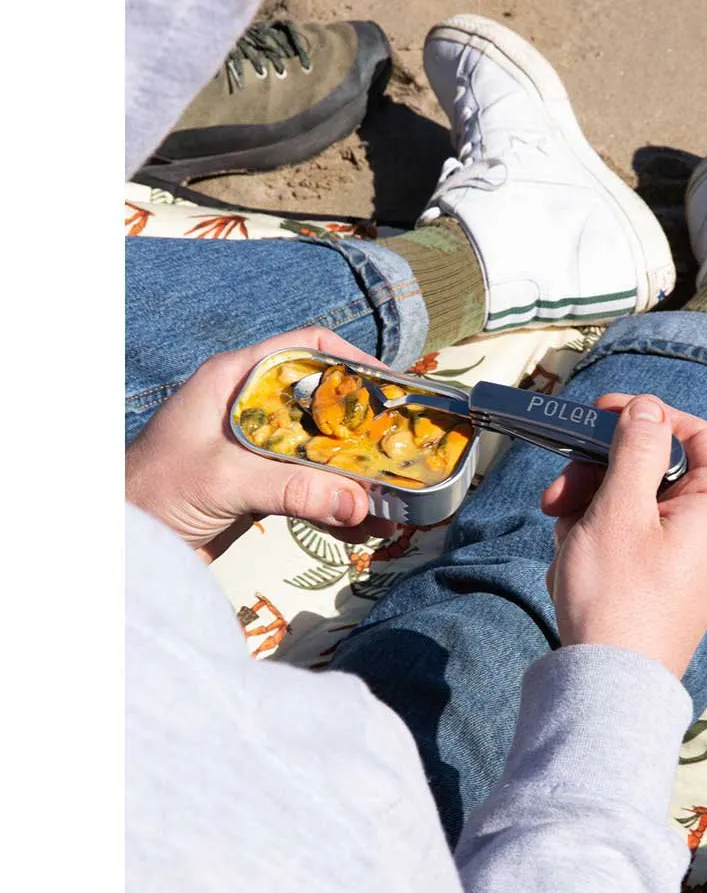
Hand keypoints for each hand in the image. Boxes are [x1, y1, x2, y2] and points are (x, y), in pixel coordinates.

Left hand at [126, 328, 393, 561]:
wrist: (118, 544)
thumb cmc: (152, 493)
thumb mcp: (225, 479)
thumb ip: (293, 487)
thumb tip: (359, 503)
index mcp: (237, 379)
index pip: (306, 348)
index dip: (352, 360)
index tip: (389, 389)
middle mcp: (251, 407)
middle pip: (324, 403)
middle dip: (364, 429)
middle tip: (403, 448)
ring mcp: (257, 448)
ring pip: (322, 449)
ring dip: (357, 474)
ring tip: (394, 496)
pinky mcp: (259, 485)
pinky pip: (311, 488)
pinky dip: (338, 505)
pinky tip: (365, 525)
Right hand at [540, 394, 706, 678]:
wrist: (608, 685)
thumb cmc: (618, 594)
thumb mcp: (620, 509)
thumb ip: (635, 449)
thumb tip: (648, 407)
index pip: (694, 433)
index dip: (646, 417)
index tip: (600, 415)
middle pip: (653, 470)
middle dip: (598, 476)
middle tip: (556, 494)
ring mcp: (689, 557)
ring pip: (633, 504)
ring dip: (589, 511)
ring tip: (563, 541)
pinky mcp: (664, 580)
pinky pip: (630, 538)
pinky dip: (596, 541)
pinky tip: (571, 564)